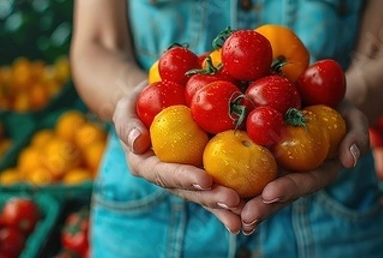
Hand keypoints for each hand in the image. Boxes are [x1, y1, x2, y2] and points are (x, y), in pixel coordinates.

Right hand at [112, 81, 243, 233]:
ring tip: (247, 215)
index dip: (184, 178)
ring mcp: (189, 174)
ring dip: (226, 204)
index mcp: (148, 166)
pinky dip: (239, 192)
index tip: (204, 180)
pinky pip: (222, 180)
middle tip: (233, 202)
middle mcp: (170, 176)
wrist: (155, 102)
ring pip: (208, 193)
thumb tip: (137, 143)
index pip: (166, 174)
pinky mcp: (206, 168)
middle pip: (191, 191)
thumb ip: (127, 124)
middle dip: (212, 198)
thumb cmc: (137, 105)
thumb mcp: (125, 109)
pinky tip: (257, 203)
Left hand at [239, 100, 369, 234]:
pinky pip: (242, 169)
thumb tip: (350, 159)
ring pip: (257, 189)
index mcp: (316, 171)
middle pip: (276, 194)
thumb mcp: (354, 119)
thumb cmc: (341, 110)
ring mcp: (276, 169)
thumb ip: (356, 137)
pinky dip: (229, 180)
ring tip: (226, 212)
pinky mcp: (258, 156)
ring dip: (242, 202)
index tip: (271, 193)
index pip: (303, 183)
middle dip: (261, 207)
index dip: (288, 188)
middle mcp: (294, 175)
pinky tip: (211, 187)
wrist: (320, 98)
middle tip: (245, 216)